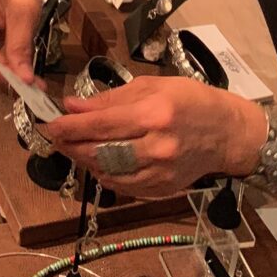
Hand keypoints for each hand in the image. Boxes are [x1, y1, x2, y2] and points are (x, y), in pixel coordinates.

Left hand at [44, 77, 265, 198]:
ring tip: (72, 148)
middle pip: (101, 152)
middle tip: (55, 137)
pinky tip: (97, 164)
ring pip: (109, 173)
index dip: (70, 126)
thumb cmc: (191, 100)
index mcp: (153, 114)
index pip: (101, 124)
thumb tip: (73, 105)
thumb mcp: (151, 86)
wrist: (226, 133)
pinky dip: (105, 176)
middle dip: (72, 145)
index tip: (50, 123)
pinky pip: (124, 187)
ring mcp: (161, 172)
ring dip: (84, 162)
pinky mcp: (163, 189)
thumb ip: (110, 99)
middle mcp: (157, 147)